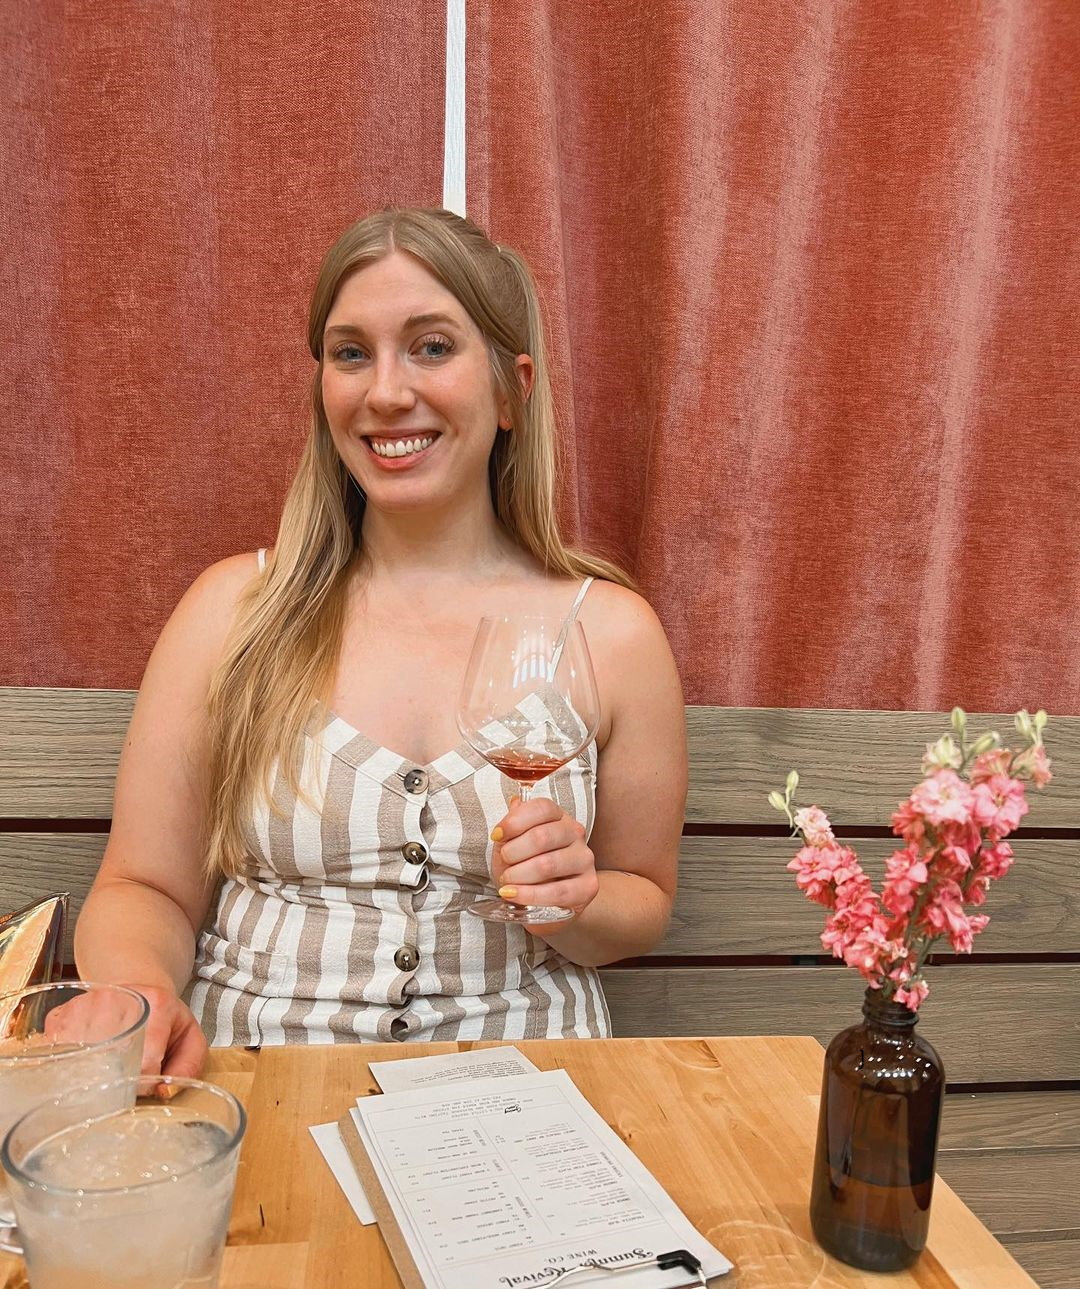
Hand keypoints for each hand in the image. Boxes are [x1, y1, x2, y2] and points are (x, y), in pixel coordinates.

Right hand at [45, 984, 206, 1078]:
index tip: (145, 1088)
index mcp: (156, 1005)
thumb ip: (189, 1065)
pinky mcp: (60, 1016)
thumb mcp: (190, 1037)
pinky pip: (56, 1055)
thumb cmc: (164, 1018)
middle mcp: (115, 1000)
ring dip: (90, 1076)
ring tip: (105, 1068)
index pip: (146, 1063)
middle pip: (108, 1064)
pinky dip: (68, 1066)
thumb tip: (162, 1091)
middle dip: (116, 1083)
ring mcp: (83, 1007)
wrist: (138, 988)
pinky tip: (84, 1060)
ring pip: (80, 1062)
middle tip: (123, 1081)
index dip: (145, 1085)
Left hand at [492, 796, 598, 926]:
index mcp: (559, 816)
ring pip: (548, 865)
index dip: (514, 821)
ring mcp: (585, 859)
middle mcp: (575, 834)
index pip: (541, 808)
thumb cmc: (525, 864)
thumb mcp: (512, 842)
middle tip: (504, 861)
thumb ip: (513, 823)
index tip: (496, 836)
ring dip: (519, 875)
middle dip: (513, 851)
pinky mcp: (588, 887)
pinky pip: (557, 892)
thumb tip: (514, 803)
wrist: (543, 897)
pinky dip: (529, 894)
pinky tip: (513, 894)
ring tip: (507, 880)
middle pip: (542, 836)